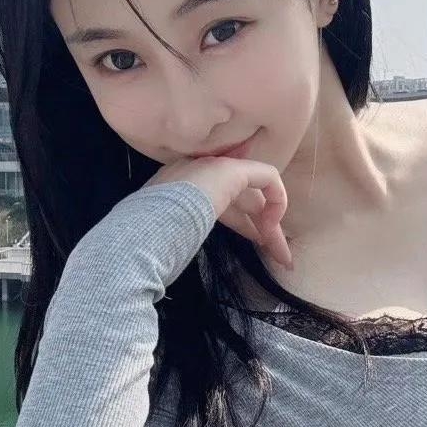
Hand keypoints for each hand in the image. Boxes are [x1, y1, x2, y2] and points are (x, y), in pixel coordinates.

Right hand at [143, 156, 293, 269]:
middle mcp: (196, 171)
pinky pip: (268, 177)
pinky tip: (272, 228)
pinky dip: (277, 200)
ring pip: (256, 194)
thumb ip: (183, 233)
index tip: (254, 242)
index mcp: (178, 187)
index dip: (243, 222)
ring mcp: (211, 167)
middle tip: (278, 256)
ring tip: (284, 258)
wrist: (142, 233)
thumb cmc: (148, 244)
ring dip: (272, 226)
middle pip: (242, 199)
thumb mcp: (167, 238)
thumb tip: (183, 253)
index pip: (221, 199)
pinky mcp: (229, 170)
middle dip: (262, 228)